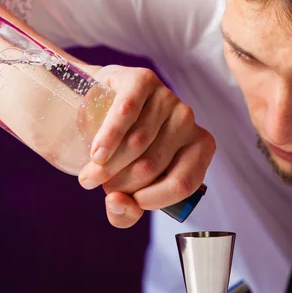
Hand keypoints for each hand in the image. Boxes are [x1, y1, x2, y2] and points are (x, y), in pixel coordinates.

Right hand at [77, 65, 215, 227]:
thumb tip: (117, 204)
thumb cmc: (122, 153)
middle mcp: (189, 121)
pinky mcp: (144, 80)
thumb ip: (126, 212)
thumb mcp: (127, 188)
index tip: (124, 201)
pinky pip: (127, 113)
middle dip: (120, 184)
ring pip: (137, 144)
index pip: (183, 184)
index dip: (150, 200)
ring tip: (91, 175)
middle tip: (98, 185)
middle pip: (153, 166)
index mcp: (200, 148)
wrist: (98, 104)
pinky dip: (109, 137)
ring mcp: (168, 98)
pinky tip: (96, 153)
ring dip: (108, 166)